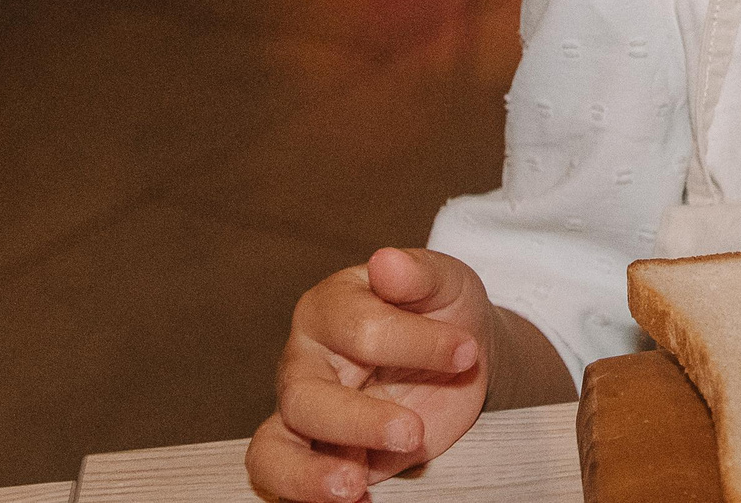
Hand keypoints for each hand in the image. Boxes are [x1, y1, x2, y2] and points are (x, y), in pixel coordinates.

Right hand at [247, 248, 492, 501]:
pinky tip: (357, 500)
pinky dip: (307, 496)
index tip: (467, 353)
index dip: (414, 344)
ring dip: (309, 474)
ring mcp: (303, 411)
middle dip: (359, 421)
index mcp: (331, 307)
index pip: (358, 329)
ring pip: (273, 448)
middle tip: (414, 432)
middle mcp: (304, 360)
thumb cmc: (445, 311)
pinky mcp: (316, 454)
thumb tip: (387, 262)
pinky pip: (284, 480)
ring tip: (355, 488)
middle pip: (304, 396)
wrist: (461, 357)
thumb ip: (419, 274)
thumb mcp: (448, 283)